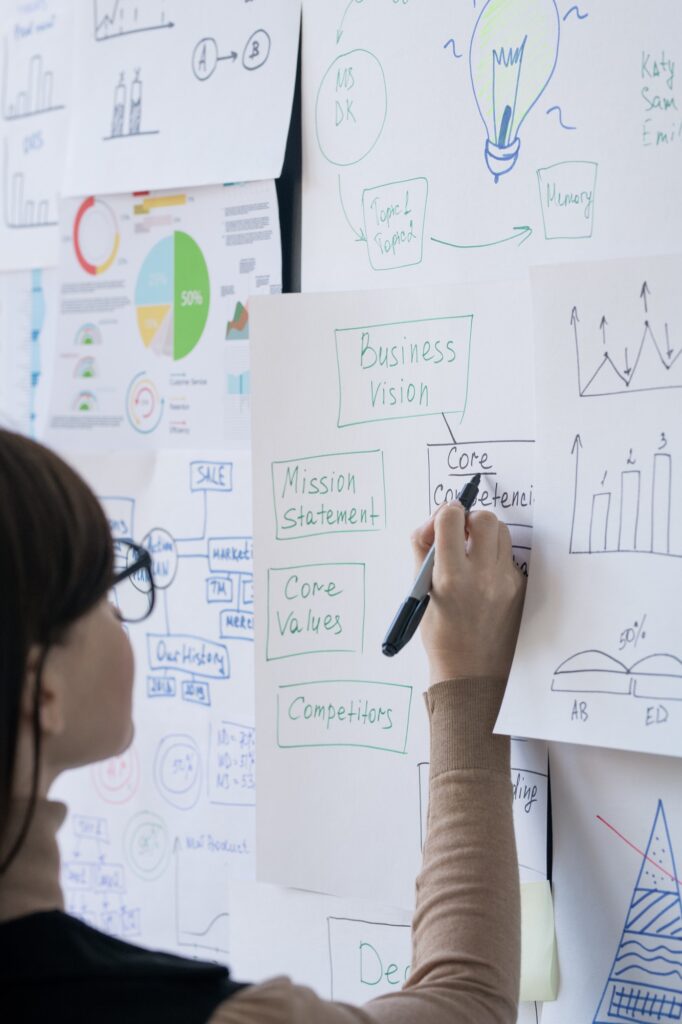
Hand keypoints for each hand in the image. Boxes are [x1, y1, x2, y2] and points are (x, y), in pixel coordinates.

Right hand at [411, 504, 525, 683]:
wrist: (471, 673)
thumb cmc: (441, 635)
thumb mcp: (421, 592)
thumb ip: (423, 551)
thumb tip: (432, 522)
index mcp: (450, 577)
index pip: (451, 518)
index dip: (444, 513)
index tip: (442, 523)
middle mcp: (482, 576)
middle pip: (485, 518)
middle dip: (469, 519)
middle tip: (460, 535)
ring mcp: (506, 583)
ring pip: (502, 533)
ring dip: (485, 535)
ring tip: (472, 555)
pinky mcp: (520, 588)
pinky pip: (509, 557)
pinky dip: (495, 558)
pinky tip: (484, 579)